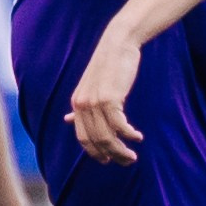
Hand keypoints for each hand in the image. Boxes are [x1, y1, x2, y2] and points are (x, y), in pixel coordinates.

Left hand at [67, 35, 144, 164]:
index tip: (108, 160)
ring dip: (121, 150)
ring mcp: (94, 102)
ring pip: (107, 137)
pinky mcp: (109, 98)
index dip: (95, 152)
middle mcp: (82, 105)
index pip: (83, 138)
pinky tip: (138, 137)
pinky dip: (129, 135)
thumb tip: (68, 120)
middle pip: (96, 141)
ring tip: (133, 155)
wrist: (117, 44)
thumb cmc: (108, 66)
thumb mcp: (90, 87)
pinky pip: (119, 125)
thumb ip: (81, 106)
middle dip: (112, 155)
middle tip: (127, 161)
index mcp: (77, 104)